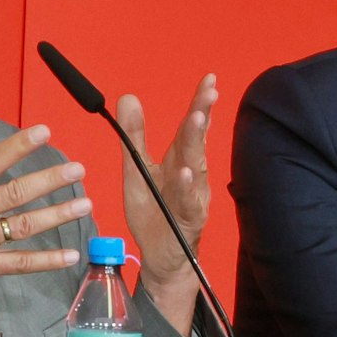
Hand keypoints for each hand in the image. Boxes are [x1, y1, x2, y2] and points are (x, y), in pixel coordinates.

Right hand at [0, 119, 86, 336]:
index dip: (17, 147)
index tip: (43, 132)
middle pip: (13, 193)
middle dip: (49, 179)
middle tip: (77, 170)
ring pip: (22, 225)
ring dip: (57, 215)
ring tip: (84, 204)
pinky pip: (18, 263)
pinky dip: (46, 261)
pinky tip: (70, 255)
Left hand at [117, 74, 217, 332]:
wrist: (163, 256)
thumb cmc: (155, 211)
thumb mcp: (137, 170)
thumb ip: (134, 137)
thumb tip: (128, 97)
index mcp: (180, 160)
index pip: (191, 127)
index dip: (200, 103)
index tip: (209, 79)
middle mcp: (192, 174)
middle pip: (196, 141)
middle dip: (202, 114)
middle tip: (209, 91)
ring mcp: (192, 195)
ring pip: (196, 166)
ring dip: (197, 142)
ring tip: (196, 118)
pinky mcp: (187, 219)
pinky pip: (187, 200)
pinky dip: (187, 186)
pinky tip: (186, 172)